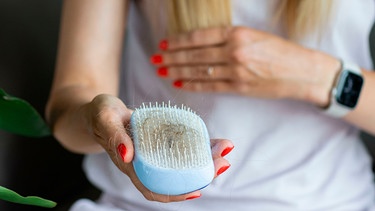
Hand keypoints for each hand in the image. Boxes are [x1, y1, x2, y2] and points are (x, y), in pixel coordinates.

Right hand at [84, 94, 233, 201]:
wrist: (100, 111)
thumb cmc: (100, 115)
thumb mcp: (104, 118)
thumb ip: (114, 135)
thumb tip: (128, 155)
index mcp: (131, 165)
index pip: (153, 188)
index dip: (174, 194)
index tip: (197, 191)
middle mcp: (145, 162)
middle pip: (175, 177)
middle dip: (201, 173)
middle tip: (223, 161)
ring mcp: (154, 152)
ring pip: (182, 162)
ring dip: (204, 158)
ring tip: (224, 148)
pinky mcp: (159, 140)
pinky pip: (180, 146)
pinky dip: (197, 144)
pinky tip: (210, 139)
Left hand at [151, 27, 339, 106]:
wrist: (305, 72)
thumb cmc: (282, 52)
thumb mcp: (255, 35)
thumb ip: (229, 39)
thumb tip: (202, 46)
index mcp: (238, 33)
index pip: (199, 37)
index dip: (178, 41)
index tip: (164, 44)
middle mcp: (234, 51)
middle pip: (194, 55)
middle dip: (171, 57)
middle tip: (155, 59)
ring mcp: (236, 71)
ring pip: (198, 71)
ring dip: (177, 71)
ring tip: (161, 71)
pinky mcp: (239, 88)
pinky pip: (210, 86)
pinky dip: (192, 85)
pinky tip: (179, 83)